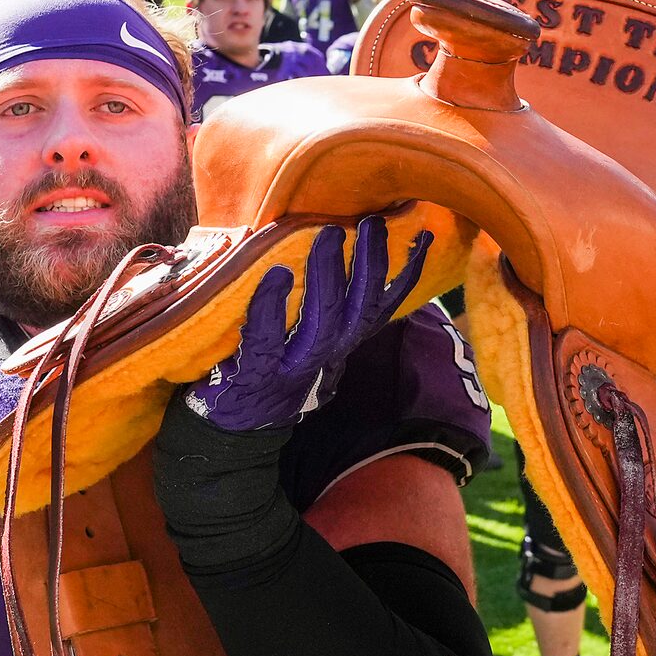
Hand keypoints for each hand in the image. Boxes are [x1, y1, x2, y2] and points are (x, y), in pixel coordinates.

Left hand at [183, 216, 434, 433]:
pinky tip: (276, 275)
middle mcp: (323, 357)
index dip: (406, 275)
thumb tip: (337, 249)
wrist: (231, 433)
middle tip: (372, 222)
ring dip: (328, 275)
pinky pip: (264, 340)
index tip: (424, 236)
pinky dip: (270, 307)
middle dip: (371, 264)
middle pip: (359, 310)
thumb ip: (324, 312)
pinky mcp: (252, 376)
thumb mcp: (307, 347)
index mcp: (338, 346)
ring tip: (330, 234)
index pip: (381, 308)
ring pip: (322, 321)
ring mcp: (291, 369)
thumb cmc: (267, 375)